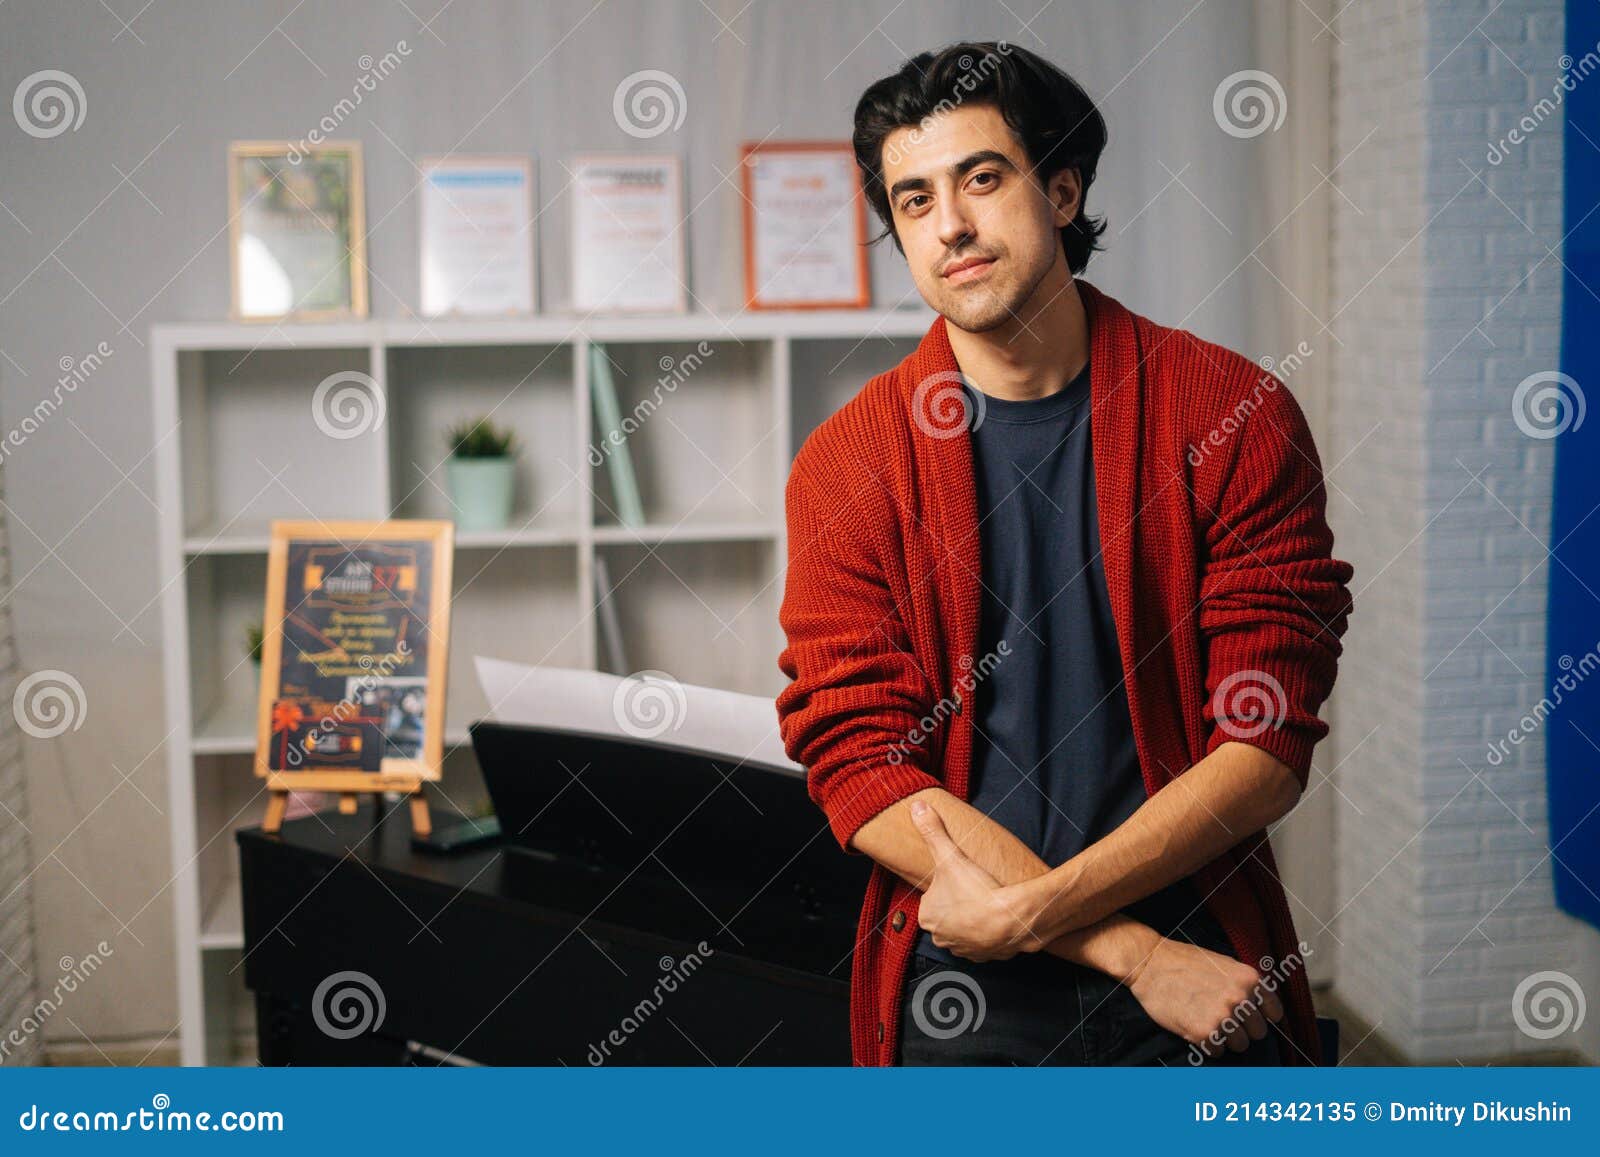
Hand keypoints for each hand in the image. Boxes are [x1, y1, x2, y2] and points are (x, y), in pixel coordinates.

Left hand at [910, 800, 1042, 961]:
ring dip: (972, 919)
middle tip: (974, 889)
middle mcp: (940, 937)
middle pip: (946, 915)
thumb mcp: (950, 855)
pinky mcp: (983, 957)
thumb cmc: (977, 890)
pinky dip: (988, 933)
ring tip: (986, 902)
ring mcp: (962, 950)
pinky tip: (995, 918)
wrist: (1010, 920)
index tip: (960, 879)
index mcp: (927, 916)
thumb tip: (916, 807)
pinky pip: (982, 943)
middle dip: (958, 904)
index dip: (946, 887)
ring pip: (963, 931)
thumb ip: (932, 831)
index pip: (932, 899)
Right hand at [1124, 935, 1283, 1056]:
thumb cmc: (1183, 961)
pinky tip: (1194, 1026)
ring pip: (1240, 1045)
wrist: (1148, 962)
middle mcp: (1241, 999)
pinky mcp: (1204, 1033)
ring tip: (1207, 1022)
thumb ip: (1244, 985)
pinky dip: (1207, 1044)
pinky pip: (1218, 1051)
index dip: (1261, 1017)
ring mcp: (1223, 1017)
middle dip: (1242, 1028)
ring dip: (1225, 1039)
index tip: (1249, 1018)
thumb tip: (1260, 1008)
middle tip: (1221, 1018)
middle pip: (1258, 1032)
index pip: (1274, 1013)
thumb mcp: (1224, 963)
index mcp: (1249, 980)